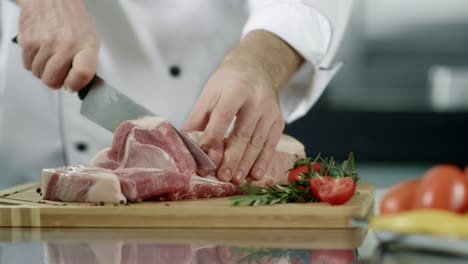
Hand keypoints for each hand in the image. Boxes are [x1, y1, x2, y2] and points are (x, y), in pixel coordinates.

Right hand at [17, 0, 99, 90]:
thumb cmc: (72, 20)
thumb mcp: (90, 40)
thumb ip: (86, 63)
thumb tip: (77, 85)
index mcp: (86, 45)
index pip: (82, 73)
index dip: (75, 84)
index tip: (71, 85)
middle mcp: (66, 44)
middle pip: (54, 80)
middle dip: (55, 80)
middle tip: (58, 70)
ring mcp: (46, 42)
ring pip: (39, 74)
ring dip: (42, 70)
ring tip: (50, 56)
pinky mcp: (28, 40)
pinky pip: (27, 65)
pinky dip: (32, 62)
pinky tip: (40, 50)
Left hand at [184, 30, 302, 183]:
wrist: (256, 68)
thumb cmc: (228, 83)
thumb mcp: (210, 93)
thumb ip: (198, 118)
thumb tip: (187, 145)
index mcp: (235, 89)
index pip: (224, 115)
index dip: (214, 136)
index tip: (204, 155)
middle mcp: (256, 99)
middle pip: (243, 133)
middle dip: (232, 157)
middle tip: (222, 176)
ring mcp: (270, 111)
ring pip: (258, 141)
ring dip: (247, 164)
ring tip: (236, 180)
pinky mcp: (279, 120)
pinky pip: (271, 144)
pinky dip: (263, 161)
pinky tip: (255, 175)